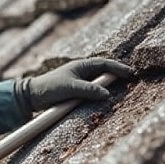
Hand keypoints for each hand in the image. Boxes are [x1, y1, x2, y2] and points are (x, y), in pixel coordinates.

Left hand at [16, 58, 133, 111]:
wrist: (32, 96)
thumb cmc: (50, 87)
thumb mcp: (70, 88)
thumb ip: (88, 89)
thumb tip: (106, 93)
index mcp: (81, 66)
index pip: (105, 64)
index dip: (118, 68)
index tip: (131, 73)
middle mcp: (82, 72)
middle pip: (104, 72)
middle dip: (117, 75)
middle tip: (132, 80)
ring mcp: (79, 82)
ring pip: (99, 83)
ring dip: (109, 85)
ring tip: (123, 89)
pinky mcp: (76, 92)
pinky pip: (92, 92)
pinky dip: (100, 94)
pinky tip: (106, 99)